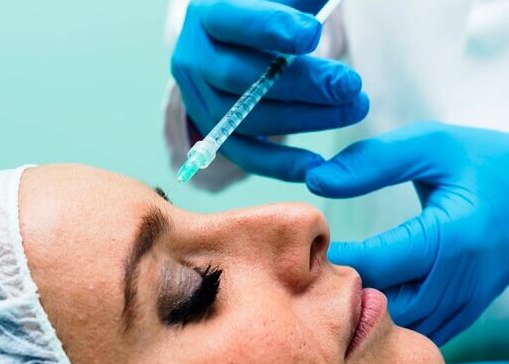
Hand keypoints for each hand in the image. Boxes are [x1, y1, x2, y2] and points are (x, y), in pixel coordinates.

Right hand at [171, 0, 368, 181]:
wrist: (237, 46)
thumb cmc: (269, 17)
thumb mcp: (283, 4)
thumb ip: (301, 5)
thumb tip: (323, 20)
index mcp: (207, 16)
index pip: (234, 21)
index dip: (271, 28)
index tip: (314, 34)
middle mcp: (195, 60)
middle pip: (240, 77)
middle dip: (300, 83)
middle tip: (349, 85)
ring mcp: (201, 102)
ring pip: (245, 119)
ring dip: (303, 119)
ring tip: (352, 109)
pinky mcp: (216, 134)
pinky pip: (245, 154)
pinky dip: (280, 164)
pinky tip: (316, 164)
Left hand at [305, 122, 508, 344]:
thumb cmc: (480, 161)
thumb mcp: (430, 145)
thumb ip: (373, 162)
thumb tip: (315, 180)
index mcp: (452, 237)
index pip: (376, 263)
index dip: (334, 258)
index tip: (307, 245)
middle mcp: (461, 280)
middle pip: (385, 304)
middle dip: (345, 290)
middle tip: (314, 267)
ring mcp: (466, 302)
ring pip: (401, 325)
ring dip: (365, 307)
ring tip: (336, 280)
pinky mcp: (466, 311)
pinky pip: (420, 331)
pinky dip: (390, 318)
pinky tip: (367, 293)